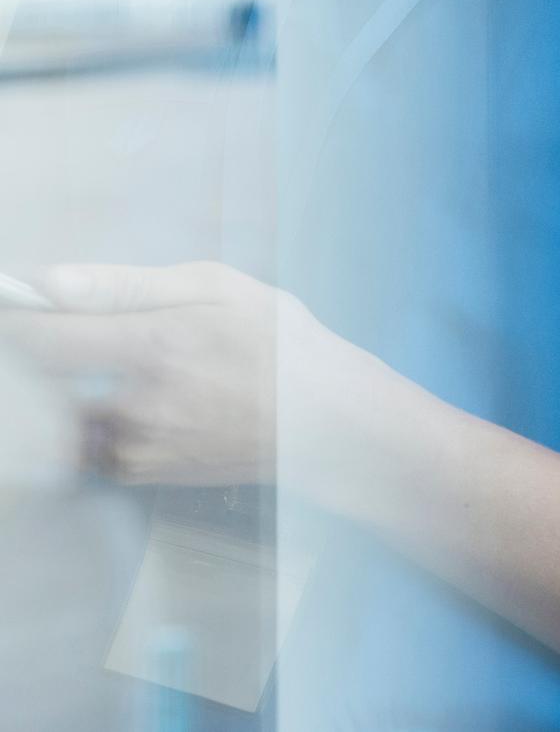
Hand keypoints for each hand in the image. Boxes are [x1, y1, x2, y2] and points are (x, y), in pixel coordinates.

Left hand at [0, 261, 380, 486]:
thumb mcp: (219, 288)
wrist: (331, 425)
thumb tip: (49, 283)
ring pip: (63, 414)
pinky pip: (90, 445)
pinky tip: (143, 407)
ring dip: (72, 392)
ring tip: (126, 374)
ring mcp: (137, 446)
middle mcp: (137, 403)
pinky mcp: (141, 473)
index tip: (17, 308)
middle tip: (79, 338)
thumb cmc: (282, 345)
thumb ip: (126, 284)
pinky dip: (99, 425)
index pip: (43, 335)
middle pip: (39, 381)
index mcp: (155, 343)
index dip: (18, 321)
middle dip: (42, 356)